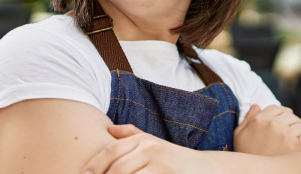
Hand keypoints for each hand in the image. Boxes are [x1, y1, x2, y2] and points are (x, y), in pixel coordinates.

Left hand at [82, 125, 216, 173]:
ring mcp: (161, 165)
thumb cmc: (175, 159)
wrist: (207, 169)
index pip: (110, 152)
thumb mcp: (154, 143)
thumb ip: (132, 135)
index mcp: (143, 140)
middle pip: (116, 168)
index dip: (93, 166)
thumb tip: (109, 130)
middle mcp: (152, 149)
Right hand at [232, 104, 300, 155]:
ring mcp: (286, 134)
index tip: (284, 121)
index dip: (281, 114)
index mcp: (260, 119)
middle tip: (290, 133)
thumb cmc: (245, 155)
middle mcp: (273, 124)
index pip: (277, 108)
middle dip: (291, 123)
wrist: (252, 173)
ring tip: (296, 140)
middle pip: (291, 116)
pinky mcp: (297, 146)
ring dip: (300, 131)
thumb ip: (248, 118)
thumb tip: (256, 105)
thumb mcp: (239, 134)